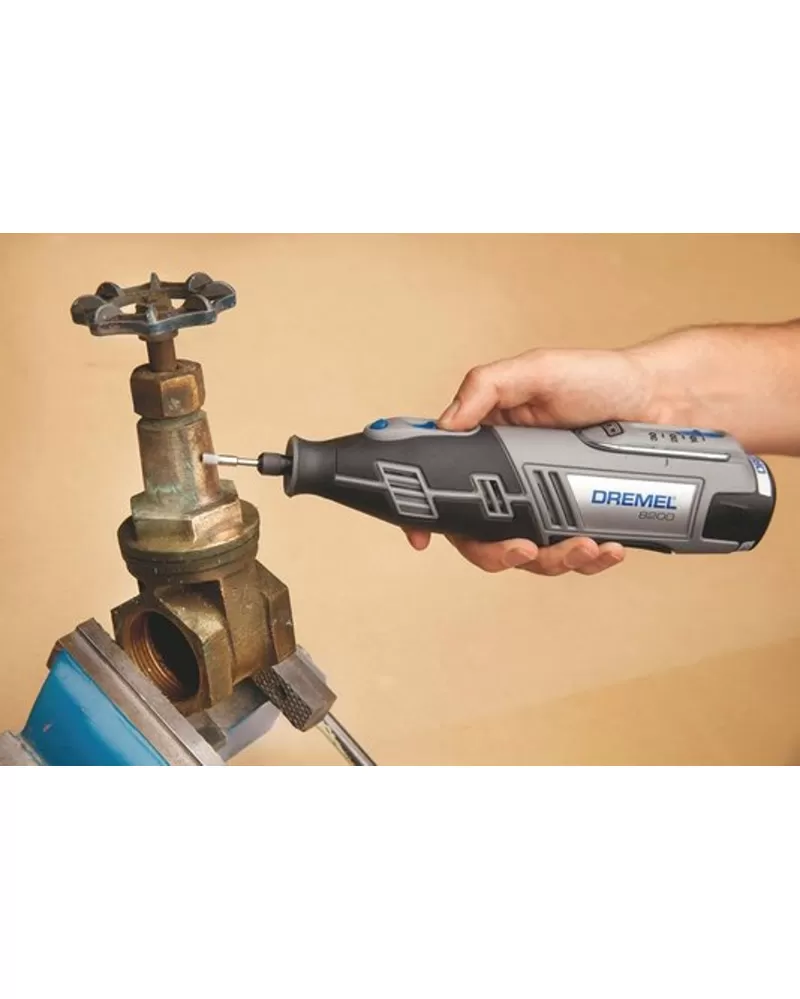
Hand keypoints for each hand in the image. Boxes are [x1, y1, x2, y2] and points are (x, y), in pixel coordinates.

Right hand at [405, 345, 663, 575]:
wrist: (666, 399)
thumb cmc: (601, 377)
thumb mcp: (537, 369)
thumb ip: (487, 387)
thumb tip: (447, 422)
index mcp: (489, 443)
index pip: (445, 484)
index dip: (429, 515)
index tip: (422, 537)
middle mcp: (513, 479)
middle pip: (483, 537)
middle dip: (499, 554)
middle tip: (522, 549)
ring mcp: (548, 504)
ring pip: (532, 555)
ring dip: (553, 562)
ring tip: (583, 547)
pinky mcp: (582, 520)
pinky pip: (576, 555)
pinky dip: (590, 561)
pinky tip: (608, 547)